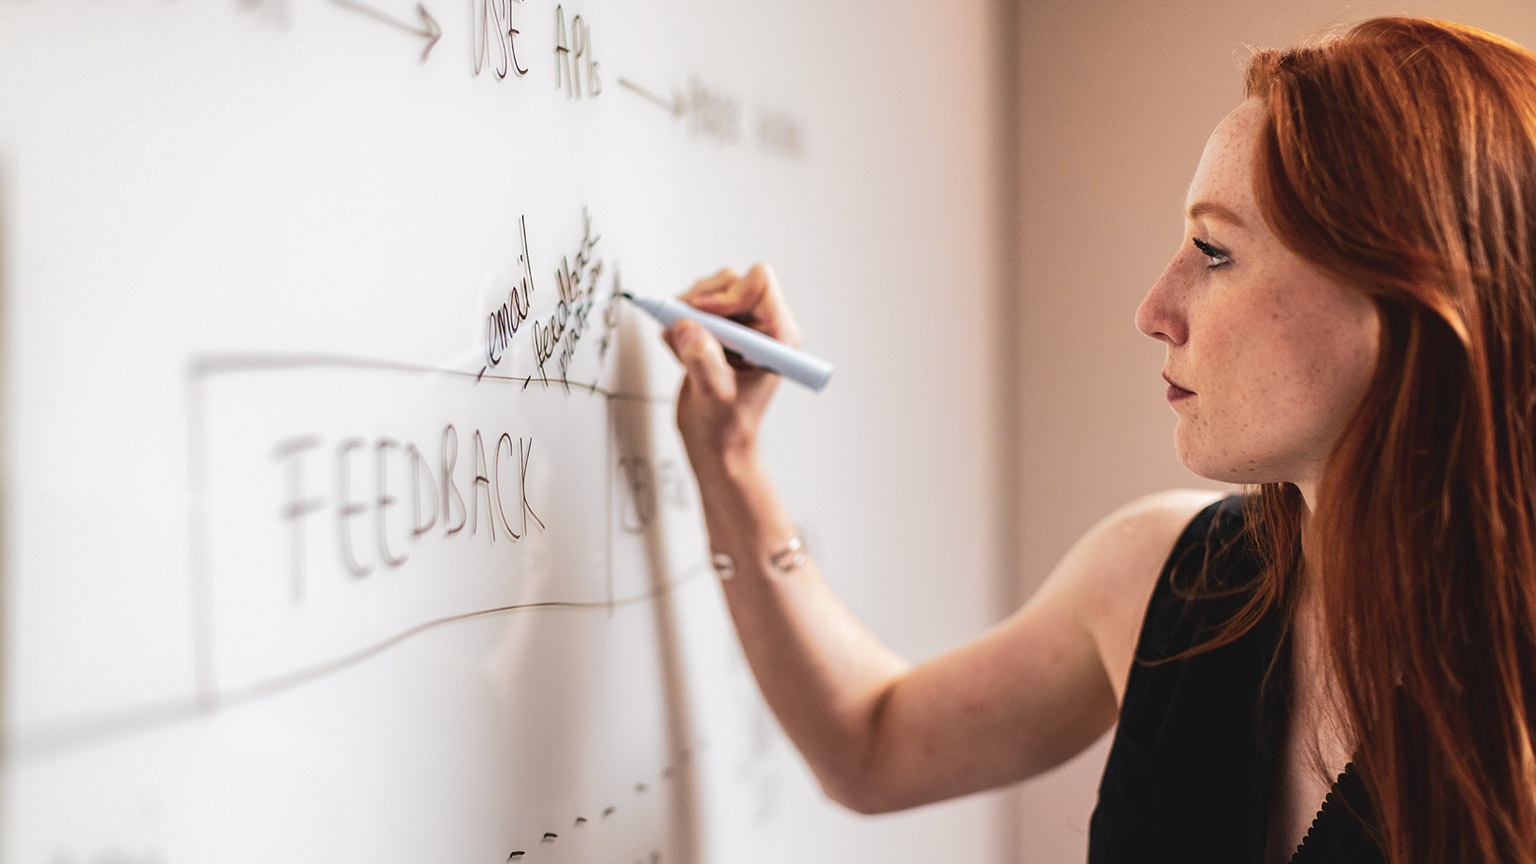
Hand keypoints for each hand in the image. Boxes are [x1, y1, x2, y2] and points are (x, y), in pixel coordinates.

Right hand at [662, 264, 800, 473]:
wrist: (715, 444)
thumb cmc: (727, 428)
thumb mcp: (715, 397)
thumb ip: (704, 361)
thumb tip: (687, 327)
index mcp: (778, 336)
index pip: (759, 284)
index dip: (727, 295)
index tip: (703, 318)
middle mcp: (761, 326)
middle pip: (731, 281)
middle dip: (701, 302)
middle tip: (684, 329)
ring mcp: (738, 328)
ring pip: (709, 290)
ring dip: (686, 313)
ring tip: (682, 348)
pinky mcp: (717, 331)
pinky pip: (692, 307)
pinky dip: (677, 324)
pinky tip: (680, 353)